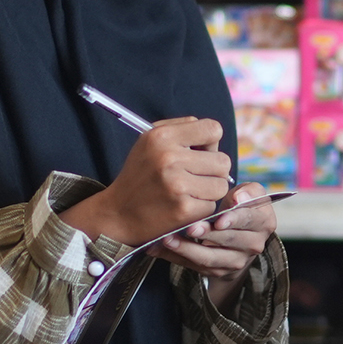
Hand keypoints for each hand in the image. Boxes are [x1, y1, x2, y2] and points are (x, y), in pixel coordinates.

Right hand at [61, 116, 232, 248]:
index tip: (200, 153)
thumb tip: (214, 137)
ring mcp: (177, 185)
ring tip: (189, 191)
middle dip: (214, 170)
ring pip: (222, 184)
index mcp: (162, 136)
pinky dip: (201, 208)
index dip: (211, 143)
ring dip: (210, 190)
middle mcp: (169, 158)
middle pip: (223, 161)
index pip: (213, 129)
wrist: (118, 214)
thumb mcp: (150, 142)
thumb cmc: (140, 174)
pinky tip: (183, 205)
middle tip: (194, 176)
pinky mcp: (183, 209)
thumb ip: (183, 130)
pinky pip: (212, 205)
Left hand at [150, 185, 274, 311]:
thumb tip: (238, 197)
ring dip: (187, 249)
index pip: (249, 219)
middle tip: (189, 227)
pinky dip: (175, 257)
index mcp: (264, 222)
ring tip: (168, 239)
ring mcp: (236, 261)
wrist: (238, 233)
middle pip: (228, 239)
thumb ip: (246, 191)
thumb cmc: (239, 206)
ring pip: (209, 257)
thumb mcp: (247, 193)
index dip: (234, 219)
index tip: (219, 219)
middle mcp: (254, 244)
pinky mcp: (218, 271)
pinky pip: (194, 266)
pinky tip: (158, 248)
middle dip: (207, 234)